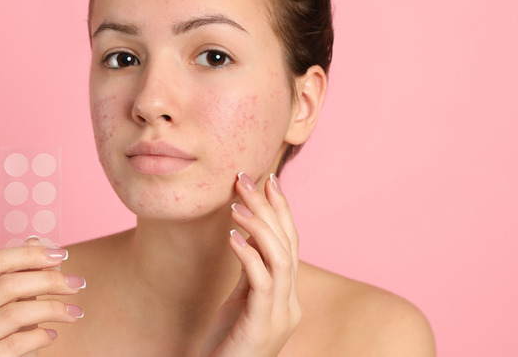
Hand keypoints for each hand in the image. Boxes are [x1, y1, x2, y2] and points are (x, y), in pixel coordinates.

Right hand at [0, 238, 85, 355]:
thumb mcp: (9, 311)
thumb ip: (19, 279)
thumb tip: (36, 240)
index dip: (28, 255)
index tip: (61, 255)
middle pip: (4, 286)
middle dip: (47, 280)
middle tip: (77, 284)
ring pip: (11, 314)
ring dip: (51, 309)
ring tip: (74, 312)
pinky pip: (12, 344)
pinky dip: (38, 336)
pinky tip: (52, 335)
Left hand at [202, 172, 300, 356]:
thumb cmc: (226, 344)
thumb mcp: (241, 301)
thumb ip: (250, 272)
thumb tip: (247, 234)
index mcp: (287, 297)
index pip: (291, 244)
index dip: (281, 210)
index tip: (268, 179)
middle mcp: (290, 304)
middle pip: (288, 245)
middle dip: (270, 208)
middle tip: (247, 179)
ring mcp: (279, 316)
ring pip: (282, 260)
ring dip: (260, 227)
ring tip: (237, 204)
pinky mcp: (261, 326)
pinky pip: (262, 282)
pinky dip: (249, 255)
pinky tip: (233, 236)